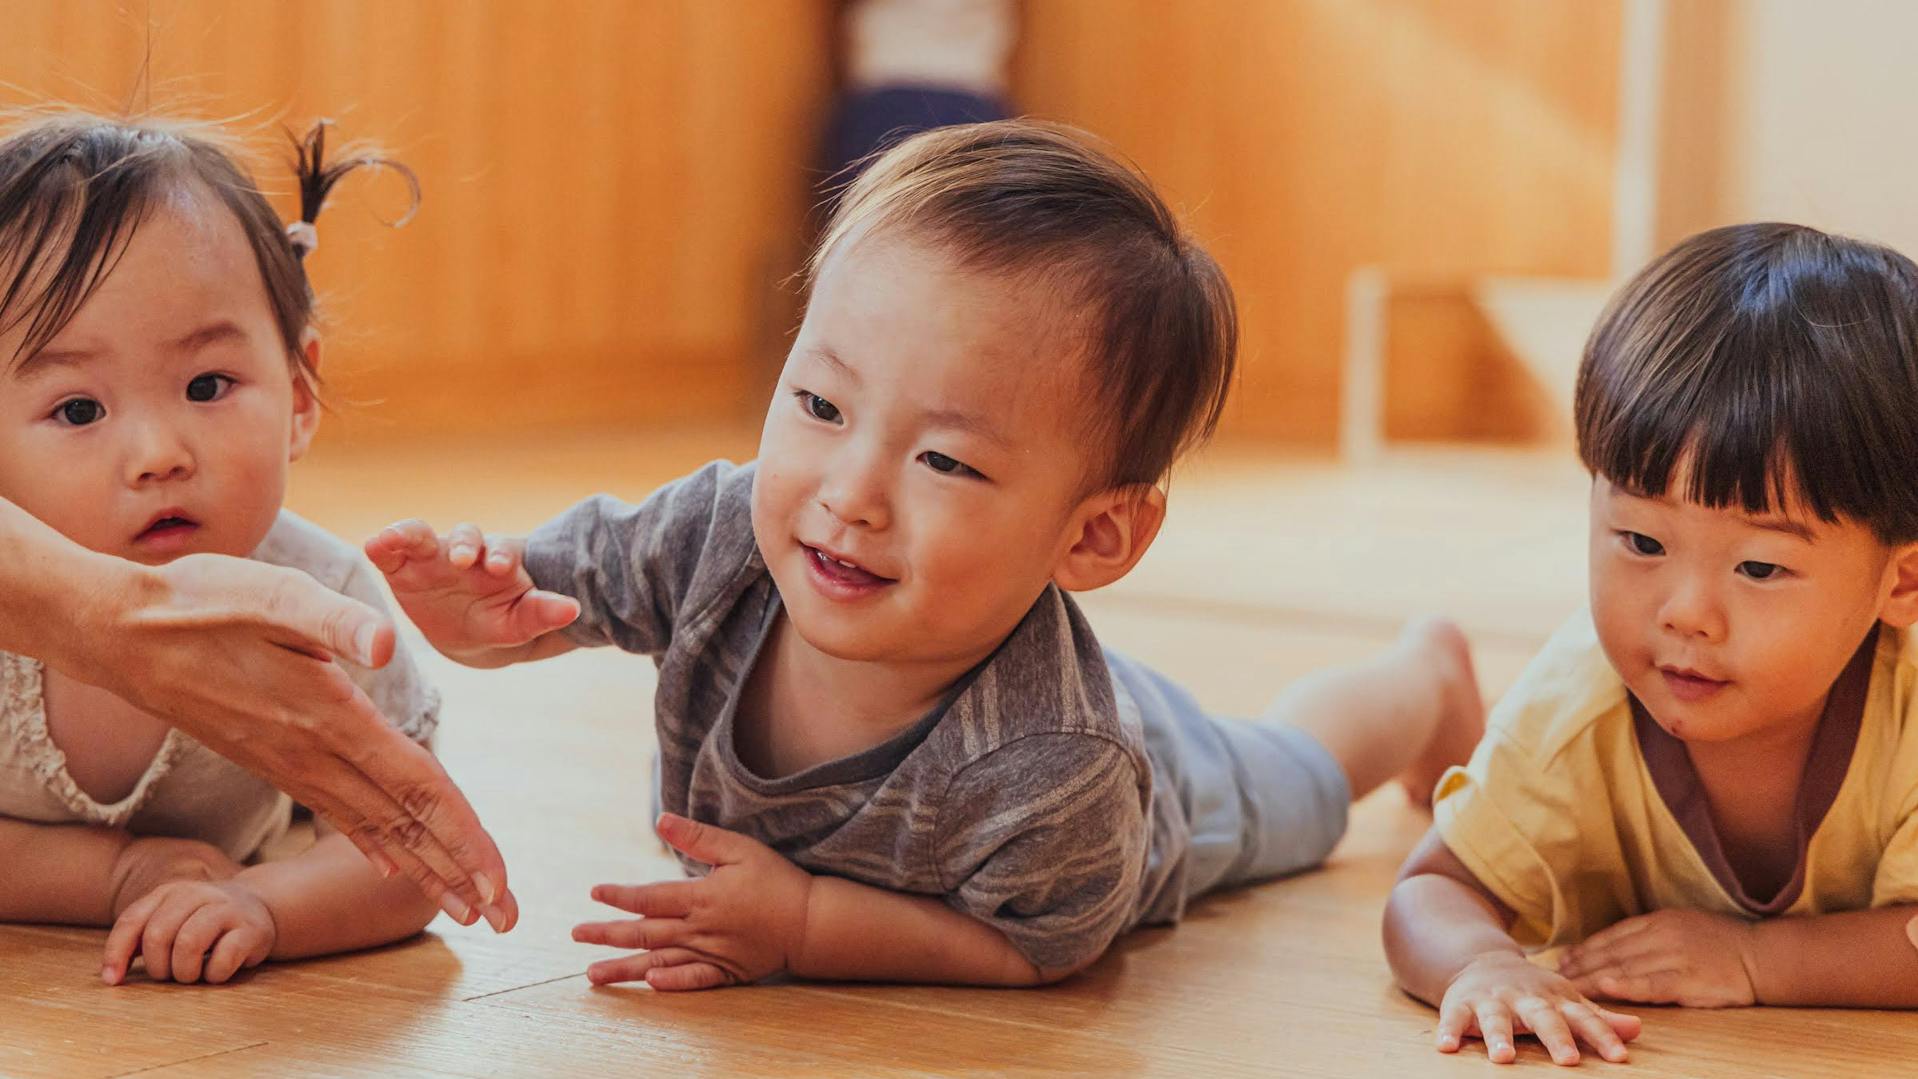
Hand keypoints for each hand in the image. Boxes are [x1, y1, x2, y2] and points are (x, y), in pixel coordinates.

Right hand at [74, 553, 515, 932]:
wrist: (118, 631)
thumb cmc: (200, 602)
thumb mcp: (274, 595)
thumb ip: (335, 620)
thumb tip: (388, 643)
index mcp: (332, 717)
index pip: (416, 787)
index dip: (463, 835)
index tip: (498, 882)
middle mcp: (315, 755)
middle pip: (406, 824)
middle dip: (460, 872)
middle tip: (507, 918)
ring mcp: (292, 763)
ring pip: (376, 827)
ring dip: (426, 867)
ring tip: (466, 905)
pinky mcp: (273, 759)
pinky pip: (339, 811)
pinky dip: (375, 840)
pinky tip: (391, 864)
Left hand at [102, 879, 276, 984]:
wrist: (262, 906)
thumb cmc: (204, 923)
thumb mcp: (170, 921)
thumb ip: (140, 939)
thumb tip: (111, 975)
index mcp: (171, 892)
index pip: (132, 921)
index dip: (116, 953)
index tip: (113, 981)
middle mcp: (198, 894)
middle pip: (158, 935)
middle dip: (158, 966)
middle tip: (169, 974)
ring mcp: (228, 909)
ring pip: (188, 944)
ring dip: (184, 972)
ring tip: (192, 975)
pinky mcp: (253, 929)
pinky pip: (223, 959)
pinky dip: (214, 974)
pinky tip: (217, 972)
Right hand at [365, 520, 578, 664]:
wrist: (468, 634)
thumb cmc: (500, 620)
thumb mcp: (521, 621)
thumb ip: (543, 613)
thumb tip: (574, 610)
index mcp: (498, 560)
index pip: (502, 548)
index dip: (501, 555)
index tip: (502, 568)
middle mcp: (466, 551)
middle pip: (466, 535)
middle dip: (465, 543)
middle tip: (464, 559)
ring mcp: (432, 556)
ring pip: (422, 535)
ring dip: (410, 533)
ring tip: (394, 538)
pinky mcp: (402, 566)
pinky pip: (390, 550)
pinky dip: (382, 543)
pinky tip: (372, 544)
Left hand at [571, 814, 813, 990]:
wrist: (811, 920)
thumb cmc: (776, 880)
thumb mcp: (740, 849)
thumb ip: (698, 837)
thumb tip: (661, 819)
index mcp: (700, 897)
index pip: (649, 897)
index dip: (619, 896)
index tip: (594, 894)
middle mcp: (700, 929)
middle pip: (645, 933)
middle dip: (607, 935)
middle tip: (576, 935)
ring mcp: (712, 954)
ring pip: (659, 962)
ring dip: (624, 969)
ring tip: (593, 975)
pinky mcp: (726, 972)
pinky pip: (694, 981)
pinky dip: (671, 984)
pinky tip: (649, 985)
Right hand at [1437, 951, 1639, 1065]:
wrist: (1482, 960)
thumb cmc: (1532, 991)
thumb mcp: (1565, 999)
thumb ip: (1597, 1018)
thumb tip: (1637, 1030)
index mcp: (1554, 999)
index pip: (1583, 1018)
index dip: (1602, 1036)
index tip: (1620, 1057)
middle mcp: (1524, 999)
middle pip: (1543, 1018)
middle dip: (1556, 1037)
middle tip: (1568, 1060)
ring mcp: (1492, 1000)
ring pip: (1496, 1018)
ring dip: (1499, 1036)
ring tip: (1504, 1058)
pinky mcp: (1460, 1003)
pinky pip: (1454, 1018)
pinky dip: (1449, 1031)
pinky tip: (1446, 1047)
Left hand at [1558, 909, 1758, 1007]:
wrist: (1763, 956)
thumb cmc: (1723, 943)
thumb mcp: (1683, 926)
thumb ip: (1651, 935)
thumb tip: (1615, 946)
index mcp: (1660, 921)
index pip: (1613, 935)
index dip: (1586, 948)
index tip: (1564, 959)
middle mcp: (1663, 935)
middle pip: (1612, 951)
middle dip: (1581, 964)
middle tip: (1556, 976)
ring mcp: (1676, 957)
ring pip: (1625, 967)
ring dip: (1593, 978)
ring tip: (1569, 986)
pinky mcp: (1689, 980)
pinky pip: (1652, 984)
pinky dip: (1626, 985)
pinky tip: (1605, 987)